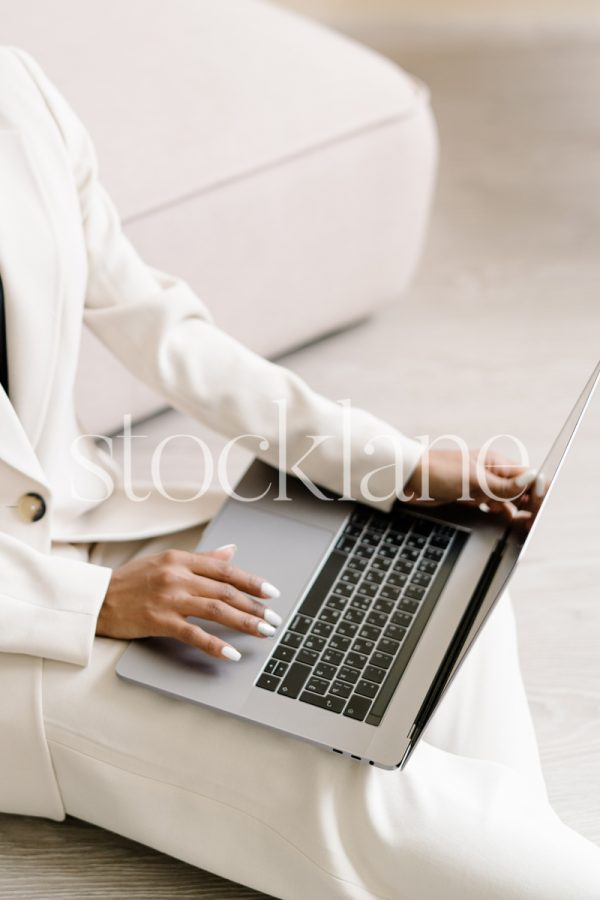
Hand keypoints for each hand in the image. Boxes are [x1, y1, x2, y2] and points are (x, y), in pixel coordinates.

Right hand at [96, 544, 280, 661]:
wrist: (99, 599)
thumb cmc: (133, 580)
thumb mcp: (167, 561)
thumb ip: (202, 559)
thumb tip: (232, 551)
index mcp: (182, 559)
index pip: (226, 570)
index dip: (252, 581)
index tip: (272, 592)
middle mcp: (179, 576)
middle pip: (226, 591)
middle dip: (255, 606)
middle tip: (274, 619)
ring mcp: (170, 599)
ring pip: (217, 610)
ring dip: (244, 622)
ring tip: (263, 632)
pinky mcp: (160, 621)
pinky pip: (194, 634)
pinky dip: (216, 644)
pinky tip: (232, 653)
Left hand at [403, 448, 535, 521]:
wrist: (407, 478)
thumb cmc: (437, 471)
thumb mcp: (474, 480)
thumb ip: (503, 485)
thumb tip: (531, 481)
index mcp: (496, 463)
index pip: (526, 477)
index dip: (537, 492)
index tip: (539, 509)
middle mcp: (490, 473)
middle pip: (519, 489)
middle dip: (529, 504)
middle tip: (533, 522)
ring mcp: (479, 485)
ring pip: (506, 499)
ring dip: (515, 510)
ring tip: (524, 525)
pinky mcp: (468, 496)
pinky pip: (490, 505)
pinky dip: (499, 513)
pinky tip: (504, 521)